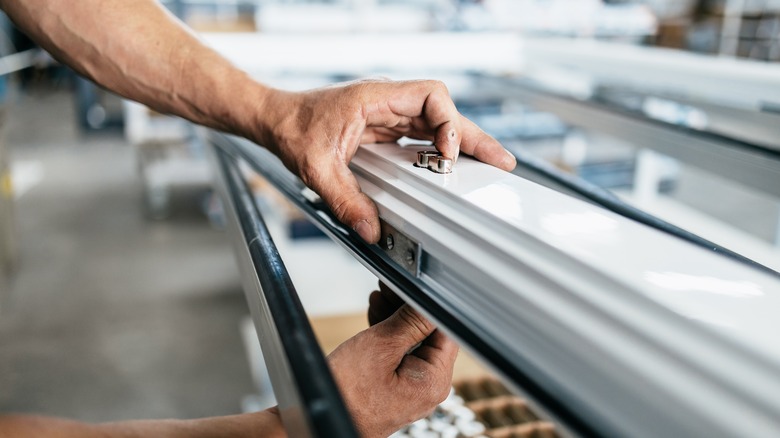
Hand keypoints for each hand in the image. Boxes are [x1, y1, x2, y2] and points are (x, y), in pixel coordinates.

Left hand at [256, 79, 516, 242]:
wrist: (275, 120)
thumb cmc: (292, 128)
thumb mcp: (315, 167)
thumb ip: (345, 199)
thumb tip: (372, 230)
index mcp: (375, 98)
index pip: (430, 96)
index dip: (447, 122)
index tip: (446, 152)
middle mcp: (387, 104)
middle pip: (443, 112)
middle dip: (471, 137)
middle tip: (501, 162)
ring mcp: (388, 116)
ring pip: (437, 125)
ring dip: (460, 145)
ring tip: (488, 166)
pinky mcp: (385, 130)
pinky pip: (421, 138)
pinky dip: (440, 152)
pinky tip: (451, 170)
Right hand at [327, 283, 457, 437]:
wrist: (320, 423)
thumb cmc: (347, 394)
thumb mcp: (380, 346)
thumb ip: (410, 321)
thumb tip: (428, 300)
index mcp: (433, 379)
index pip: (444, 330)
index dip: (427, 303)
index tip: (410, 287)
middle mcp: (428, 386)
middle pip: (428, 335)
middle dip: (408, 307)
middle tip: (389, 289)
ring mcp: (413, 388)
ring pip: (412, 342)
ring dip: (396, 317)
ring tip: (379, 297)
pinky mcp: (397, 387)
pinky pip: (399, 355)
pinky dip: (389, 335)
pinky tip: (376, 315)